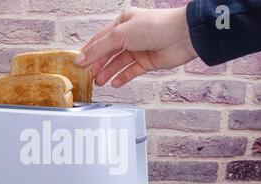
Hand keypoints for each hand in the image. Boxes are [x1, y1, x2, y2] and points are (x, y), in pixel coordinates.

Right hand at [74, 6, 197, 87]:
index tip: (77, 64)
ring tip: (99, 83)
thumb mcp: (121, 34)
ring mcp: (138, 49)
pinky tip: (114, 84)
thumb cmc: (154, 27)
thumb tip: (81, 59)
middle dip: (97, 65)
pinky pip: (131, 71)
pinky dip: (122, 78)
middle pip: (108, 52)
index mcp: (122, 22)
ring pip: (118, 63)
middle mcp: (130, 35)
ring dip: (108, 73)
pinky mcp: (147, 62)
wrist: (183, 36)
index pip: (100, 39)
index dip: (88, 52)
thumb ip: (100, 48)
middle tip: (87, 77)